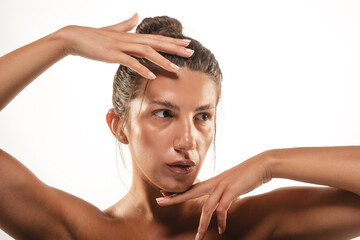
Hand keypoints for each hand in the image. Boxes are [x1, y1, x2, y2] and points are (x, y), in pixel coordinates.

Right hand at [57, 13, 192, 78]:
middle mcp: (130, 39)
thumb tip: (136, 15)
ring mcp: (122, 47)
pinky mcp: (113, 55)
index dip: (172, 40)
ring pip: (147, 52)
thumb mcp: (113, 30)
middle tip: (191, 52)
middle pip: (157, 43)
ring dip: (162, 61)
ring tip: (176, 69)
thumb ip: (126, 24)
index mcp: (132, 36)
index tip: (187, 43)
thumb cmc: (94, 37)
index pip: (156, 38)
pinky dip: (142, 69)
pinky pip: (130, 62)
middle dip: (175, 48)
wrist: (74, 37)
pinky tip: (152, 76)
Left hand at [156, 152, 271, 239]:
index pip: (191, 187)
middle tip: (160, 202)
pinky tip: (222, 229)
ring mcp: (223, 186)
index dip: (178, 192)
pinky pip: (223, 209)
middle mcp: (214, 183)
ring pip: (207, 208)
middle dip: (175, 198)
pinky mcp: (232, 190)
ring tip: (198, 238)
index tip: (164, 194)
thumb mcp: (231, 183)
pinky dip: (221, 221)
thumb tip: (220, 201)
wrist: (262, 164)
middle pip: (190, 192)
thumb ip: (223, 191)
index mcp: (213, 181)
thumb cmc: (247, 174)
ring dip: (202, 224)